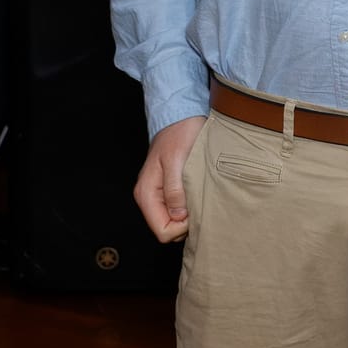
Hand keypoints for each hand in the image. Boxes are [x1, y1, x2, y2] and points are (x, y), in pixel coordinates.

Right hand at [134, 115, 204, 242]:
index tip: (195, 210)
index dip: (181, 227)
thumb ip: (175, 190)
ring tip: (200, 196)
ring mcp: (157, 194)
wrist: (181, 116)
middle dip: (185, 223)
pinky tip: (198, 194)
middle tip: (200, 203)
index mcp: (147, 193)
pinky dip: (189, 207)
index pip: (161, 231)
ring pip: (173, 221)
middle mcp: (149, 197)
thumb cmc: (179, 134)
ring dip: (188, 215)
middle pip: (167, 229)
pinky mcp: (167, 189)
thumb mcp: (177, 161)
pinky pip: (177, 209)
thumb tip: (179, 216)